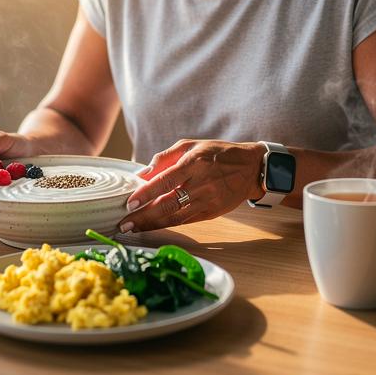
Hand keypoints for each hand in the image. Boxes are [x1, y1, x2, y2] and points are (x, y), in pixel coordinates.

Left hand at [119, 139, 264, 232]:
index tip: (130, 203)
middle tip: (124, 224)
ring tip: (133, 229)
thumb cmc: (218, 153)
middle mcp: (201, 184)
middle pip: (168, 204)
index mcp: (195, 163)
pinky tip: (153, 226)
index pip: (166, 181)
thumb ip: (165, 158)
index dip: (146, 193)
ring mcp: (208, 201)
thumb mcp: (191, 145)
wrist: (251, 168)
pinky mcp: (212, 213)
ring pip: (176, 217)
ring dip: (152, 224)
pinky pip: (186, 221)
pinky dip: (168, 224)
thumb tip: (142, 173)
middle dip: (143, 216)